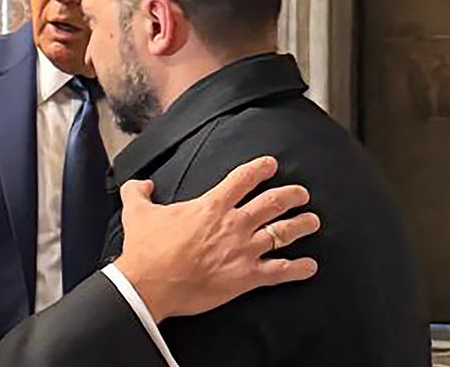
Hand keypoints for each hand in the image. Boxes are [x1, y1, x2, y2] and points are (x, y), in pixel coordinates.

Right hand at [113, 156, 320, 321]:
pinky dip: (297, 269)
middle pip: (272, 203)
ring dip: (301, 225)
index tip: (271, 164)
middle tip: (301, 193)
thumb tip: (141, 184)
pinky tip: (310, 266)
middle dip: (291, 195)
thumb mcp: (136, 212)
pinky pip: (280, 271)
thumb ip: (138, 192)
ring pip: (282, 233)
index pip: (242, 179)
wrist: (150, 285)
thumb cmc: (146, 249)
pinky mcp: (246, 277)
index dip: (260, 169)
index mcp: (211, 206)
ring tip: (312, 221)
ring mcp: (243, 251)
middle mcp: (233, 224)